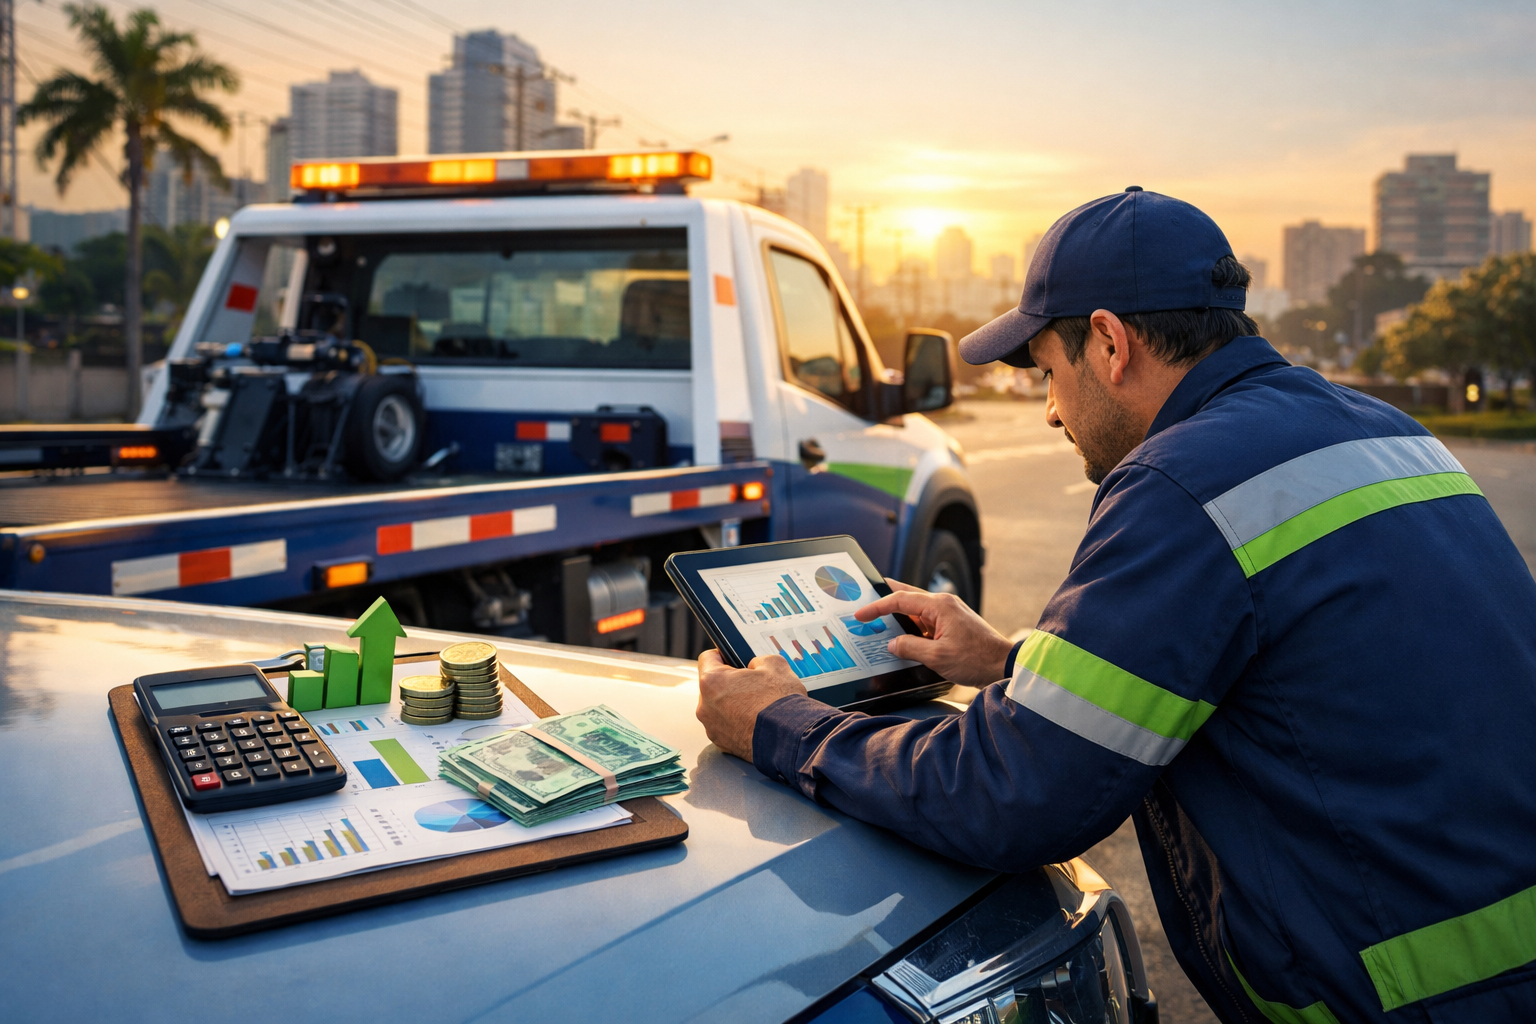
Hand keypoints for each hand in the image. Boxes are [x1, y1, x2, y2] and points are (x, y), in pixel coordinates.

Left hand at [696, 649, 808, 760]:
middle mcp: (705, 707)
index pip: (708, 658)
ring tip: (757, 705)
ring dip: (733, 704)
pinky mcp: (722, 744)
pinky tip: (756, 721)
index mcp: (712, 682)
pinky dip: (738, 723)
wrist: (790, 739)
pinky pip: (726, 726)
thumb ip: (758, 660)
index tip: (732, 657)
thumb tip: (755, 666)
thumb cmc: (780, 703)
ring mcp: (712, 728)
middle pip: (713, 686)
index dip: (723, 654)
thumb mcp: (775, 665)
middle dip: (730, 683)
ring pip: (719, 708)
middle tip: (752, 684)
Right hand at [857, 579, 1014, 687]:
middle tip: (866, 592)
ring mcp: (949, 614)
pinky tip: (901, 633)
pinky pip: (926, 621)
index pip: (900, 600)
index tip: (860, 613)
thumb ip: (910, 647)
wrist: (1004, 665)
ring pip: (916, 609)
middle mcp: (944, 604)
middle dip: (886, 596)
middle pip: (907, 595)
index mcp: (939, 605)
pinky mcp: (952, 625)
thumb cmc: (976, 659)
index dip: (877, 607)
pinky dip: (911, 625)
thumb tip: (892, 644)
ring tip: (878, 615)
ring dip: (898, 614)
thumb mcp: (937, 657)